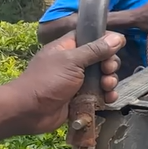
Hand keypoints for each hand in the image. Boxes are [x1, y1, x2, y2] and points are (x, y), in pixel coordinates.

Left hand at [7, 32, 124, 135]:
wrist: (28, 112)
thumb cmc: (47, 81)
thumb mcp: (71, 61)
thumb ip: (95, 50)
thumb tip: (119, 37)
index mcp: (69, 48)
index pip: (92, 37)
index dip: (106, 40)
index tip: (117, 46)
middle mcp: (75, 63)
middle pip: (102, 58)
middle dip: (110, 65)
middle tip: (107, 70)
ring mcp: (78, 81)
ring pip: (103, 77)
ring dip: (110, 82)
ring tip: (106, 87)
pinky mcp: (81, 98)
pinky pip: (100, 94)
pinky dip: (107, 96)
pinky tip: (108, 99)